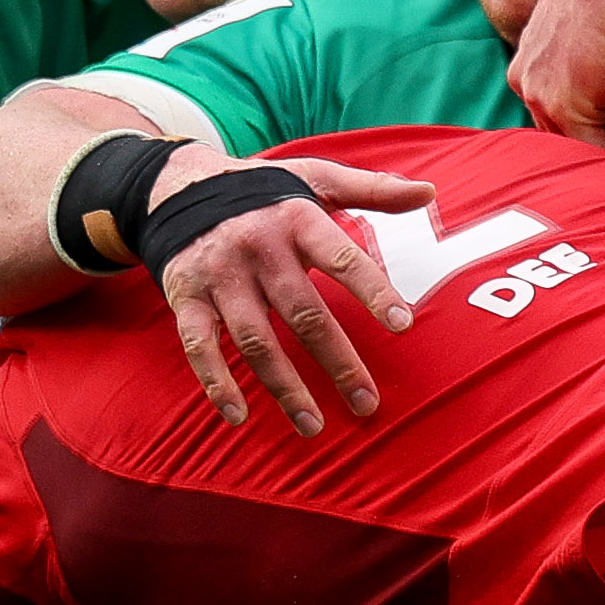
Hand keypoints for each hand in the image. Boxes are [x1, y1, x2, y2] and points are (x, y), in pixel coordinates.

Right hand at [158, 151, 435, 434]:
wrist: (177, 186)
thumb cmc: (264, 192)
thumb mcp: (316, 178)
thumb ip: (372, 189)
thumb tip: (427, 190)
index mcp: (296, 220)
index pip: (342, 258)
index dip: (373, 291)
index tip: (403, 325)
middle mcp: (258, 248)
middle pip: (304, 313)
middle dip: (338, 362)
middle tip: (367, 404)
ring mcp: (220, 277)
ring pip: (256, 340)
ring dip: (285, 386)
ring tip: (313, 425)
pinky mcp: (187, 298)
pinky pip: (200, 346)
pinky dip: (216, 382)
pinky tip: (239, 415)